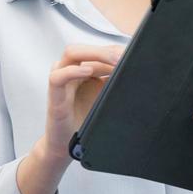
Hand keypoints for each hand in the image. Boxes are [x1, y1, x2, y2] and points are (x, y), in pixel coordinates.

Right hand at [39, 44, 124, 162]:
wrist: (67, 146)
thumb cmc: (85, 119)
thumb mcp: (105, 98)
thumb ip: (116, 83)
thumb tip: (138, 73)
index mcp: (83, 69)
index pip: (99, 51)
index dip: (117, 51)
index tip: (135, 55)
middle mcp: (70, 70)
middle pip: (86, 47)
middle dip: (108, 49)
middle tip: (127, 56)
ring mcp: (61, 81)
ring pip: (71, 53)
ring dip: (95, 54)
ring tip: (115, 61)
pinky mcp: (54, 95)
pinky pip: (58, 77)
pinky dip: (72, 71)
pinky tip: (88, 72)